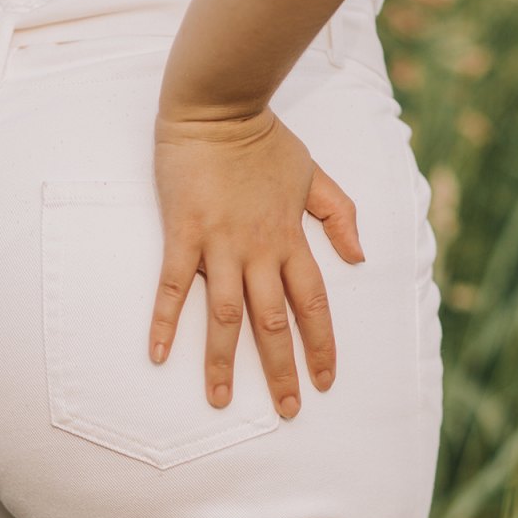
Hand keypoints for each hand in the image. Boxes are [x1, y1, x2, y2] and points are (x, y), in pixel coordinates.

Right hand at [147, 105, 365, 418]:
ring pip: (224, 316)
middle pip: (274, 322)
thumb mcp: (314, 173)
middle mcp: (258, 250)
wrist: (219, 106)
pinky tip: (157, 354)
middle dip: (281, 370)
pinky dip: (164, 320)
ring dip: (223, 361)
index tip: (326, 380)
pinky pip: (171, 285)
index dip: (322, 345)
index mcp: (291, 239)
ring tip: (221, 400)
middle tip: (286, 410)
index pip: (314, 304)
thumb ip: (339, 215)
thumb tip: (359, 256)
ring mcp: (219, 244)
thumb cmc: (265, 139)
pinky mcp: (182, 233)